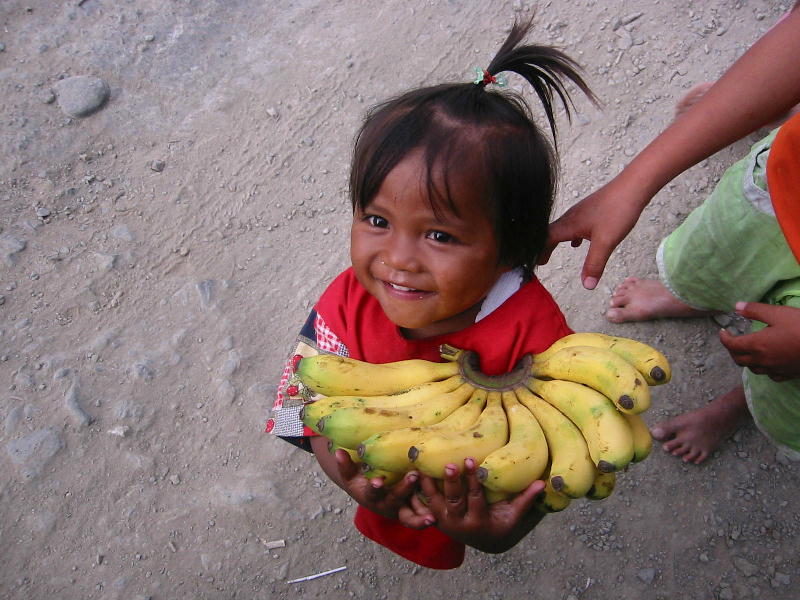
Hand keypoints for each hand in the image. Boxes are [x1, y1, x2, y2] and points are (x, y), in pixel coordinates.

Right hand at [331, 449, 432, 527]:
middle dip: (404, 490)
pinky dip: (431, 515)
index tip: (378, 481)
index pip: (372, 491)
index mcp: (370, 496)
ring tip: (432, 517)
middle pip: (394, 500)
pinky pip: (423, 515)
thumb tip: (337, 452)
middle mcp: (386, 505)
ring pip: (410, 517)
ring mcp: (400, 510)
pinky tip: (443, 510)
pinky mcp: (414, 511)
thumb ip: (345, 465)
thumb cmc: (362, 479)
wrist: (372, 494)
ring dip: (420, 517)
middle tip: (413, 476)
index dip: (375, 487)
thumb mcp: (352, 474)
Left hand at [417, 458, 544, 553]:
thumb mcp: (513, 516)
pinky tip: (411, 473)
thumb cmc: (501, 523)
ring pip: (432, 502)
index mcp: (478, 521)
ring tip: (420, 466)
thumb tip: (543, 483)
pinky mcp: (434, 517)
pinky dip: (416, 491)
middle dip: (450, 481)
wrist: (484, 541)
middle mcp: (458, 524)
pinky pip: (422, 505)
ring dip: (426, 485)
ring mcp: (444, 521)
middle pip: (453, 500)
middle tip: (448, 463)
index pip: (475, 498)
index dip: (473, 479)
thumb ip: (525, 499)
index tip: (471, 459)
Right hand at [542, 176, 648, 289]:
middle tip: (540, 260)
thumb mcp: (605, 242)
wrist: (633, 186)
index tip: (533, 263)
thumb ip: (594, 264)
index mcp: (569, 224)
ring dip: (556, 240)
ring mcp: (581, 212)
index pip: (545, 239)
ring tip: (552, 251)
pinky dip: (571, 235)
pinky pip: (575, 224)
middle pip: (550, 233)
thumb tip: (586, 286)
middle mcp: (571, 217)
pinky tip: (578, 241)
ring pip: (562, 228)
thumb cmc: (617, 211)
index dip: (538, 251)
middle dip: (543, 247)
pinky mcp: (591, 209)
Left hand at [719, 302, 799, 380]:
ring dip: (746, 360)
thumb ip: (756, 311)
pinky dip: (763, 368)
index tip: (722, 331)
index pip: (731, 345)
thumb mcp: (778, 314)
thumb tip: (737, 307)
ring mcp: (776, 369)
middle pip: (738, 359)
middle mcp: (763, 360)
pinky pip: (770, 375)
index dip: (724, 338)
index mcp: (757, 345)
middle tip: (733, 340)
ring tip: (748, 349)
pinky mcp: (788, 374)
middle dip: (732, 349)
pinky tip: (768, 361)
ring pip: (753, 369)